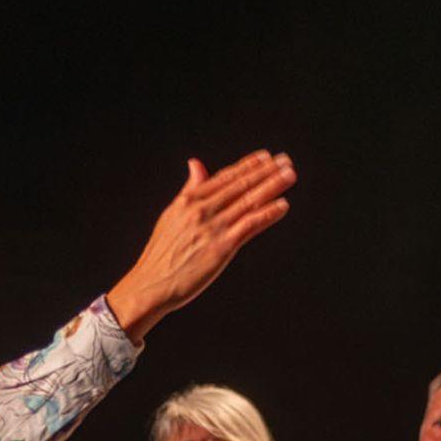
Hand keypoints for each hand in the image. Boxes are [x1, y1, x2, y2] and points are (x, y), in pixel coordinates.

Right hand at [106, 150, 296, 342]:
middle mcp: (203, 210)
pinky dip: (267, 214)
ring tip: (289, 175)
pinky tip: (282, 205)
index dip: (248, 165)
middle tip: (285, 161)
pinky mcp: (222, 248)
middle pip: (240, 185)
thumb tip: (196, 164)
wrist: (151, 283)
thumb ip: (189, 188)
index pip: (225, 177)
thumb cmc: (161, 254)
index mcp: (190, 200)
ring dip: (272, 187)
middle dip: (266, 172)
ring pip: (248, 201)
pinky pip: (249, 226)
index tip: (265, 157)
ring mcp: (213, 228)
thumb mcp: (172, 213)